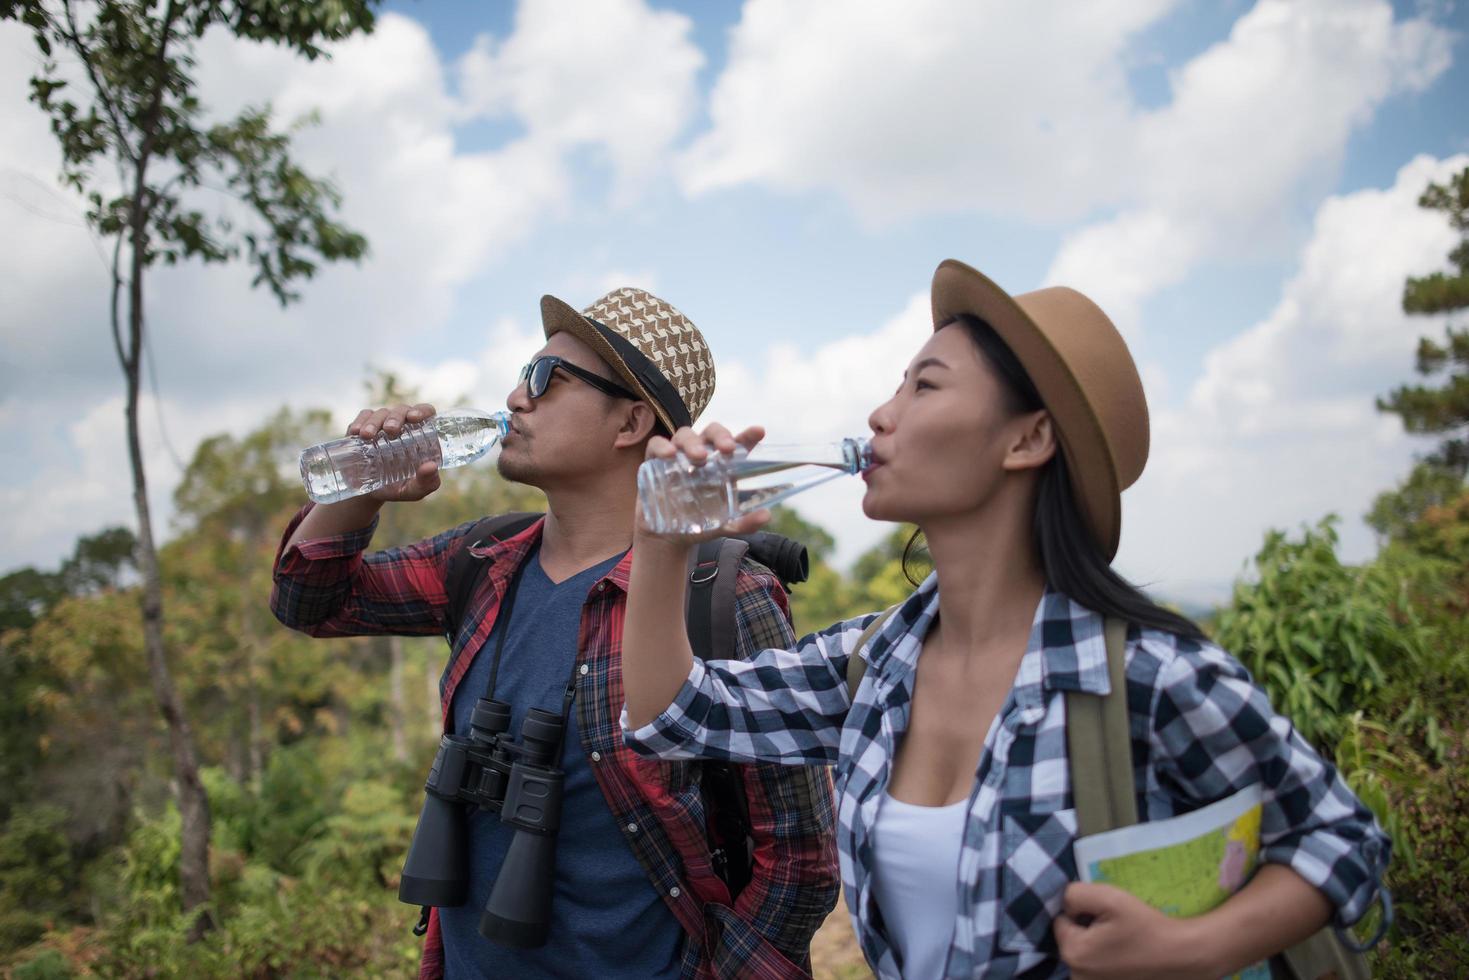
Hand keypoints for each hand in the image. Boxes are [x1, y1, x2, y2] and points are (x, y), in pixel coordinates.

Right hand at [348, 403, 441, 502]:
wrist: (367, 493)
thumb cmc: (397, 488)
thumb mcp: (414, 491)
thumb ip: (427, 482)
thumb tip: (431, 466)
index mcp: (420, 436)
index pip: (425, 412)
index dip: (422, 410)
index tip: (415, 417)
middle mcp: (403, 425)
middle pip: (402, 410)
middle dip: (396, 417)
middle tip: (390, 430)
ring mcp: (382, 425)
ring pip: (381, 413)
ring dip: (375, 422)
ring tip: (367, 435)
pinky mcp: (364, 428)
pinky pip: (363, 417)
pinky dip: (360, 421)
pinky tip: (355, 432)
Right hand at [636, 421, 769, 540]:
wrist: (669, 538)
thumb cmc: (702, 524)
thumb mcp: (726, 526)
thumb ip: (746, 523)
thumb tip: (765, 516)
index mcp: (723, 464)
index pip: (737, 443)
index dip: (748, 435)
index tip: (759, 432)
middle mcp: (702, 454)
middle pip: (711, 432)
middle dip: (720, 435)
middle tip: (727, 449)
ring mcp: (678, 456)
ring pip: (685, 435)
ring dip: (693, 442)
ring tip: (700, 457)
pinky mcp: (655, 462)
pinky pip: (656, 445)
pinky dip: (662, 446)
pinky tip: (669, 455)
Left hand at [1054, 882, 1213, 979]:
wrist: (1183, 956)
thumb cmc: (1146, 926)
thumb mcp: (1109, 897)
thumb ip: (1076, 894)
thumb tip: (1066, 905)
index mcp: (1073, 953)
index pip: (1060, 921)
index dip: (1080, 911)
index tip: (1104, 913)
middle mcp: (1077, 976)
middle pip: (1071, 939)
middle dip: (1087, 929)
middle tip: (1115, 925)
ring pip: (1084, 954)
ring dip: (1097, 945)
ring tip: (1122, 940)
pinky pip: (1097, 968)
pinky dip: (1107, 959)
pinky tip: (1126, 954)